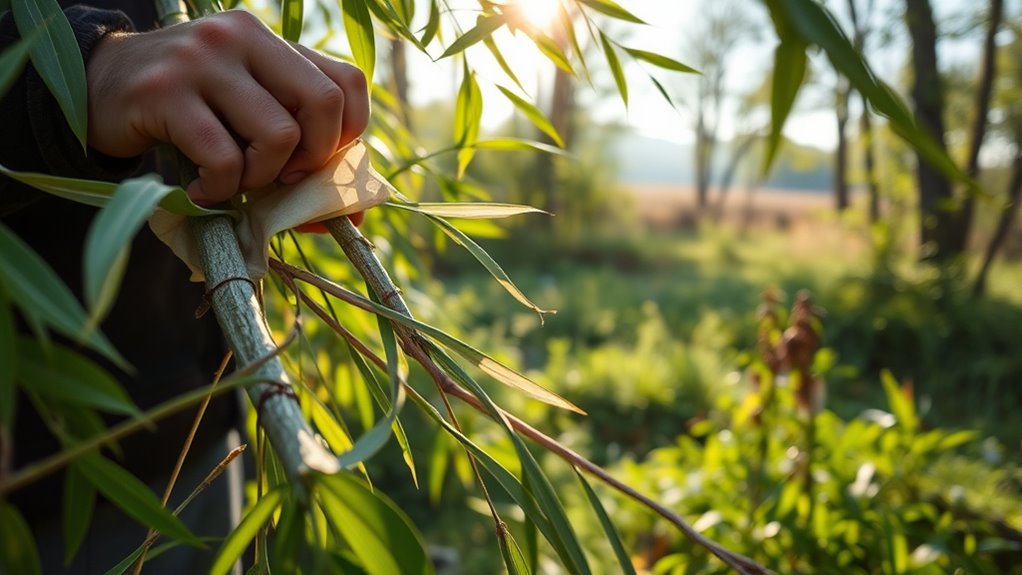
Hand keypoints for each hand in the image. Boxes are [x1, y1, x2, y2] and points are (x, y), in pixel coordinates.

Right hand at [85, 10, 369, 205]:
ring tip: (232, 181)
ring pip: (278, 135)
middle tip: (281, 178)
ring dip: (261, 178)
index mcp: (271, 40)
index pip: (347, 83)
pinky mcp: (165, 93)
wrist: (97, 87)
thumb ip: (295, 143)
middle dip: (313, 159)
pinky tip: (200, 188)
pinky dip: (219, 189)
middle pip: (323, 104)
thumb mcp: (245, 111)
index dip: (347, 134)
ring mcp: (202, 62)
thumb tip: (349, 213)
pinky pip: (223, 158)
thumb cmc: (187, 109)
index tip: (316, 162)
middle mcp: (241, 38)